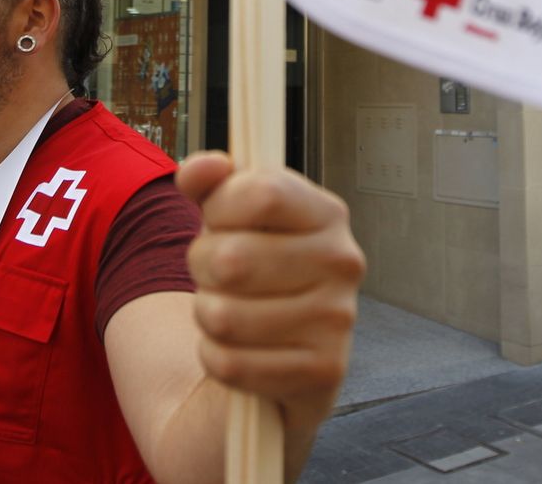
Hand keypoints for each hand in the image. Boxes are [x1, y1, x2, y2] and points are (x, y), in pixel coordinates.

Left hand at [176, 152, 365, 434]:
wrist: (286, 347)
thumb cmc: (255, 265)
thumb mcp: (233, 216)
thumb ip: (210, 183)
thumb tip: (198, 169)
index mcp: (327, 212)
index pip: (261, 192)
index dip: (220, 207)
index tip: (217, 221)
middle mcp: (343, 261)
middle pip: (230, 258)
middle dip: (201, 267)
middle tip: (216, 275)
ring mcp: (339, 320)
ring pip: (223, 317)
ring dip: (207, 315)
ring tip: (226, 310)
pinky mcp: (324, 373)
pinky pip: (230, 364)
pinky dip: (216, 357)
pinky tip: (237, 348)